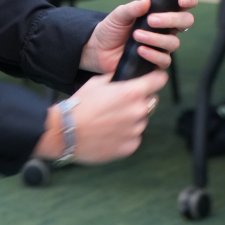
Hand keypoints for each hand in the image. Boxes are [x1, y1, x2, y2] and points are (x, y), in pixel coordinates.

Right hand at [34, 70, 169, 163]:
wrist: (65, 132)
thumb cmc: (79, 106)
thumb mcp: (96, 82)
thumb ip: (116, 79)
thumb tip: (125, 79)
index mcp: (132, 92)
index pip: (159, 80)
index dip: (156, 78)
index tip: (154, 80)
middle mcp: (138, 111)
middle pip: (151, 101)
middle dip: (140, 100)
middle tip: (120, 103)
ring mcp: (135, 131)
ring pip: (142, 120)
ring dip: (132, 119)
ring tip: (110, 120)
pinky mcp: (130, 147)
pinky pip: (134, 137)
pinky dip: (125, 134)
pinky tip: (109, 132)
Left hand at [80, 0, 197, 75]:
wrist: (98, 49)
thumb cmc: (111, 30)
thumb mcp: (118, 15)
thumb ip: (132, 8)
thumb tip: (146, 2)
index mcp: (160, 13)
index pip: (182, 5)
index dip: (188, 1)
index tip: (181, 1)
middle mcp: (164, 29)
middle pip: (185, 23)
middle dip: (173, 19)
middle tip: (153, 20)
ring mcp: (161, 46)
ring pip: (174, 43)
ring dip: (156, 38)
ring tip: (137, 35)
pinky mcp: (155, 62)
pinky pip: (164, 60)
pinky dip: (153, 55)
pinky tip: (140, 50)